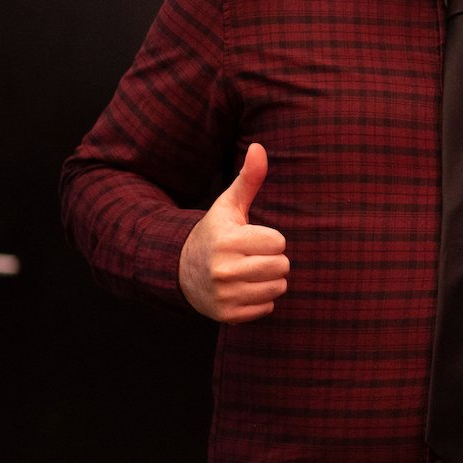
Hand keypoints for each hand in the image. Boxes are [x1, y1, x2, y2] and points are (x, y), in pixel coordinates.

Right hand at [178, 143, 288, 322]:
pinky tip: (242, 290)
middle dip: (273, 260)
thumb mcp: (229, 206)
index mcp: (226, 240)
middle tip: (252, 256)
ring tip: (248, 272)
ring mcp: (224, 295)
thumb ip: (248, 179)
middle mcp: (223, 270)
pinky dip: (259, 301)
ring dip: (269, 280)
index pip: (279, 242)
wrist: (181, 270)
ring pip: (278, 288)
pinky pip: (267, 309)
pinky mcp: (227, 315)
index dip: (269, 239)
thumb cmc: (215, 234)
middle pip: (282, 266)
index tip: (251, 238)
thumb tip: (259, 147)